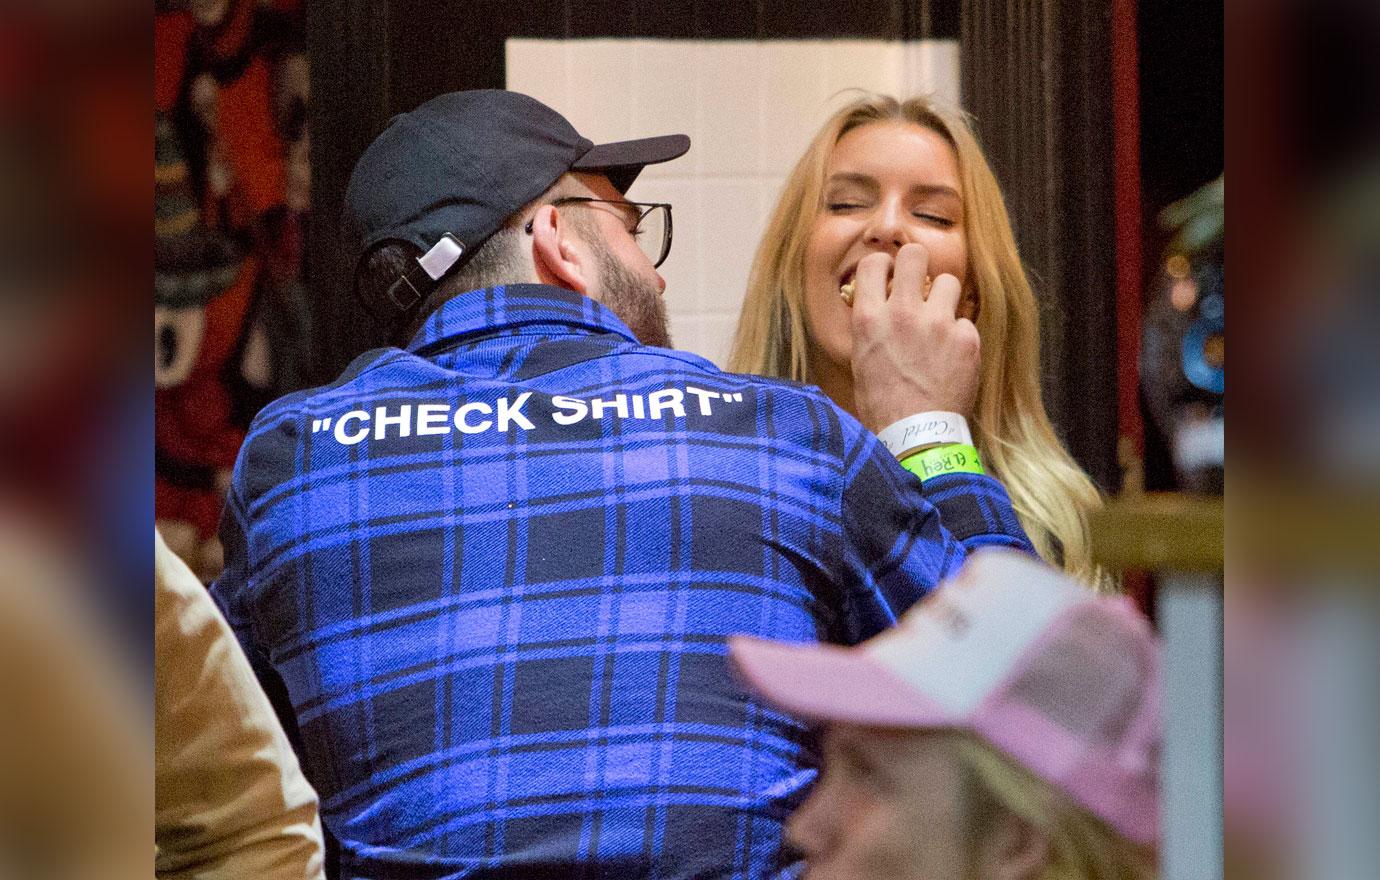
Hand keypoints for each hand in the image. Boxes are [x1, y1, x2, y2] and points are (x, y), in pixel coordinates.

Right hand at [848, 243, 980, 431]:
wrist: (916, 435)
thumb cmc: (882, 404)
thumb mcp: (861, 360)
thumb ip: (872, 325)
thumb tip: (877, 305)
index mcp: (870, 319)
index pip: (875, 263)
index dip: (884, 267)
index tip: (889, 277)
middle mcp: (903, 313)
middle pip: (915, 255)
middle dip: (918, 265)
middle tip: (919, 284)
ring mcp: (938, 324)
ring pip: (949, 282)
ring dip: (944, 298)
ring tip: (939, 322)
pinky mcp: (966, 339)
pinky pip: (965, 321)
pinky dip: (960, 336)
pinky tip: (951, 357)